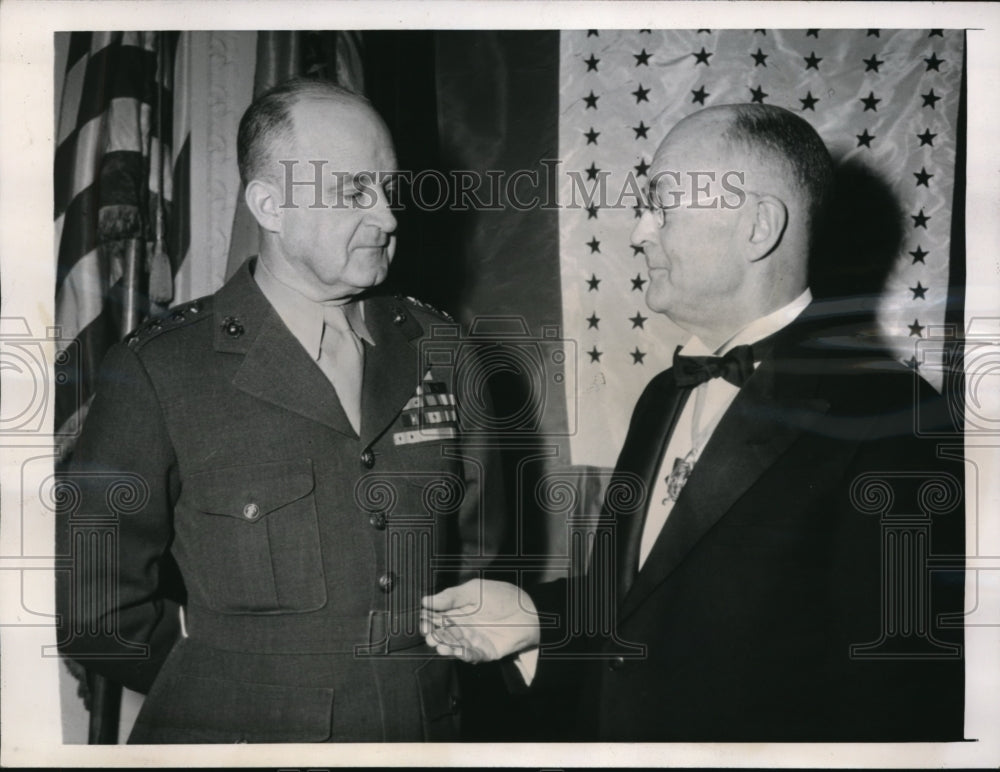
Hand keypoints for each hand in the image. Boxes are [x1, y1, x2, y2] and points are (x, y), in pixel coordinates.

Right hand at [420, 579, 540, 662]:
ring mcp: (472, 640)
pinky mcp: (483, 652)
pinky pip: (469, 655)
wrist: (529, 613)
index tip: (423, 619)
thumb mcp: (475, 590)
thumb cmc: (503, 597)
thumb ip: (452, 596)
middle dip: (433, 634)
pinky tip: (457, 650)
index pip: (437, 616)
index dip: (428, 618)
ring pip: (453, 645)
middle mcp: (462, 626)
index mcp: (458, 610)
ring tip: (439, 644)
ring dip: (444, 646)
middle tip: (429, 634)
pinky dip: (461, 654)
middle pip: (442, 633)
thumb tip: (426, 600)